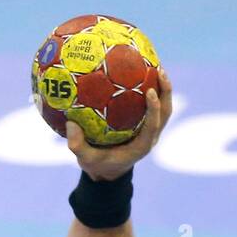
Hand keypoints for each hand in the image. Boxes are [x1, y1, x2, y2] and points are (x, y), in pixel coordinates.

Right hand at [65, 66, 173, 180]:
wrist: (107, 171)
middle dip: (166, 92)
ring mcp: (150, 129)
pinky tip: (139, 69)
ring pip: (163, 106)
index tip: (150, 91)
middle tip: (159, 70)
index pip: (153, 126)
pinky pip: (150, 103)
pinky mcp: (145, 123)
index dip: (154, 109)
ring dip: (163, 87)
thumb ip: (78, 146)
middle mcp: (150, 136)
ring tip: (156, 65)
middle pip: (165, 112)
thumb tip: (70, 125)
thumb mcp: (86, 160)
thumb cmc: (98, 165)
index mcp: (141, 146)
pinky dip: (149, 86)